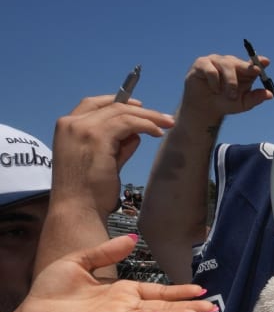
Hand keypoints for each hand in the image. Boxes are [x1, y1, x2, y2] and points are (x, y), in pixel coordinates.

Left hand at [18, 234, 215, 311]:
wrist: (33, 309)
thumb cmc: (55, 287)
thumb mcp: (82, 261)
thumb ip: (108, 251)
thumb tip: (134, 239)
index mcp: (123, 291)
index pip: (158, 291)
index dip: (179, 291)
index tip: (201, 289)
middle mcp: (125, 306)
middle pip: (163, 306)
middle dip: (187, 306)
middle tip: (212, 307)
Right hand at [49, 96, 174, 217]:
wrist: (78, 209)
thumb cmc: (88, 193)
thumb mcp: (103, 162)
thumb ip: (117, 147)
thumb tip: (135, 135)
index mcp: (67, 128)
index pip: (93, 104)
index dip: (117, 102)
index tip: (139, 106)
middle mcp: (71, 123)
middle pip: (111, 106)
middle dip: (140, 110)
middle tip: (164, 118)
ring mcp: (82, 128)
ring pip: (122, 112)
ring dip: (148, 117)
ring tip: (167, 124)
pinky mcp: (97, 136)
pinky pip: (127, 122)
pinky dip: (145, 124)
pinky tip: (157, 132)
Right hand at [179, 54, 273, 125]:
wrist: (206, 109)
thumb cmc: (226, 103)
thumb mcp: (243, 103)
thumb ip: (256, 98)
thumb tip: (270, 94)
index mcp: (242, 70)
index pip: (252, 63)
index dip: (258, 61)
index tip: (265, 62)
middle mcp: (230, 62)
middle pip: (239, 63)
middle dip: (245, 71)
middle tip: (250, 79)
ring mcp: (216, 61)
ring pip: (226, 65)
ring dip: (230, 83)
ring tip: (228, 95)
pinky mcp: (202, 63)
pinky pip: (211, 70)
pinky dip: (215, 83)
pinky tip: (215, 90)